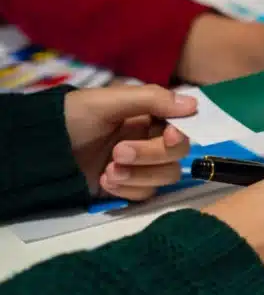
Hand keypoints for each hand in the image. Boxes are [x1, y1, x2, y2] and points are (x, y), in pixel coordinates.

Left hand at [64, 85, 196, 198]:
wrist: (38, 151)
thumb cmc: (72, 118)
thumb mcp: (108, 102)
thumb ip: (151, 99)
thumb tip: (193, 104)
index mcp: (149, 115)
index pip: (183, 126)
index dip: (181, 133)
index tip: (169, 136)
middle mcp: (150, 140)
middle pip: (177, 154)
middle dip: (150, 155)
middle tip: (118, 152)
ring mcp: (141, 166)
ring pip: (166, 176)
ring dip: (139, 175)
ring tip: (108, 171)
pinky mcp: (129, 187)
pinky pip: (146, 194)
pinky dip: (127, 190)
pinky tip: (104, 181)